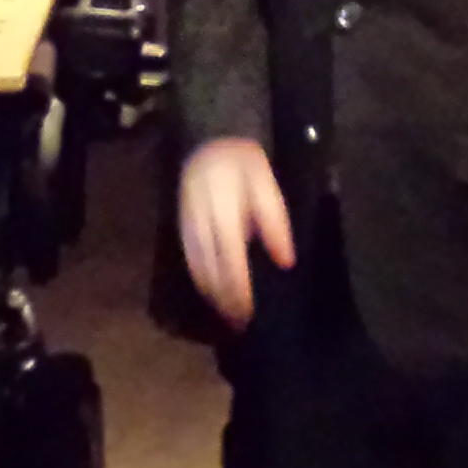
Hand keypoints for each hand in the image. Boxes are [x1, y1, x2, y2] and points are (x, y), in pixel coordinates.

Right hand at [175, 137, 293, 327]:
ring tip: (229, 316)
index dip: (238, 289)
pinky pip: (190, 261)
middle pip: (211, 270)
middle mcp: (202, 224)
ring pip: (198, 269)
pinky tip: (214, 292)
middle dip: (225, 300)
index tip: (248, 312)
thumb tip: (285, 261)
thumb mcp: (268, 188)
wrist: (208, 144)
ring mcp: (188, 227)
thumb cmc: (244, 167)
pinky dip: (202, 280)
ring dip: (212, 295)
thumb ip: (275, 223)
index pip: (230, 260)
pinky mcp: (182, 228)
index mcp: (225, 212)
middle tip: (240, 323)